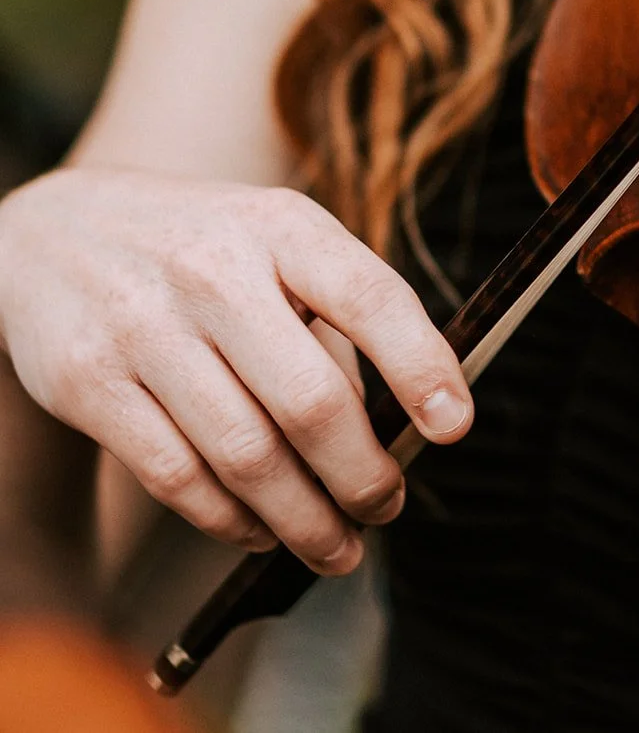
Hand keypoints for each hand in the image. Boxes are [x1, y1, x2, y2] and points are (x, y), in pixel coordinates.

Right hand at [0, 167, 471, 574]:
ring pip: (246, 454)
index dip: (421, 366)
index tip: (453, 426)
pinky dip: (231, 520)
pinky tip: (261, 530)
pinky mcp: (86, 382)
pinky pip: (178, 476)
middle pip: (310, 401)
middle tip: (387, 507)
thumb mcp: (279, 245)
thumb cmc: (205, 252)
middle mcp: (212, 271)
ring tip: (338, 545)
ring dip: (305, 519)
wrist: (52, 233)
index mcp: (282, 228)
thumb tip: (409, 424)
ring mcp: (143, 326)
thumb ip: (340, 320)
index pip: (370, 297)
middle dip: (363, 476)